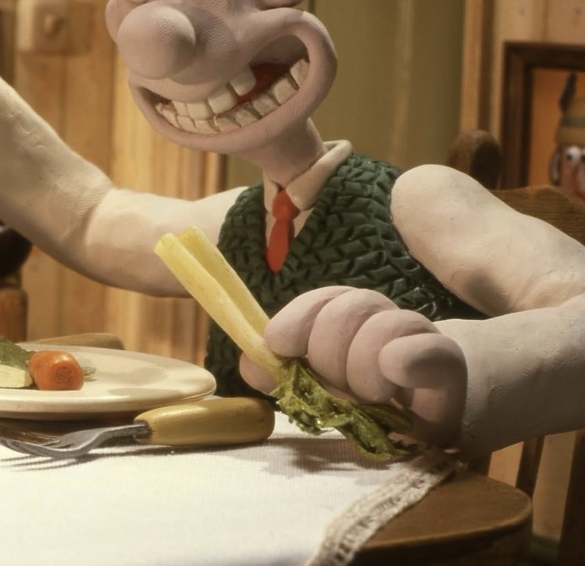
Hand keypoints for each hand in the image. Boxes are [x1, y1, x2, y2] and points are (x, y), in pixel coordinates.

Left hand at [238, 287, 466, 447]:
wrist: (460, 413)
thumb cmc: (384, 403)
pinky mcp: (452, 369)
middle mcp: (387, 322)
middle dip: (329, 353)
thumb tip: (251, 366)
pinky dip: (404, 358)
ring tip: (373, 397)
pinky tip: (392, 370)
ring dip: (363, 367)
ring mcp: (422, 341)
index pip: (326, 298)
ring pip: (382, 326)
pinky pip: (427, 350)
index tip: (279, 343)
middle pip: (347, 310)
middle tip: (342, 387)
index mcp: (356, 324)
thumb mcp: (332, 390)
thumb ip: (292, 375)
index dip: (298, 316)